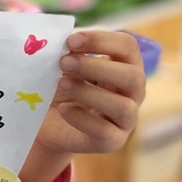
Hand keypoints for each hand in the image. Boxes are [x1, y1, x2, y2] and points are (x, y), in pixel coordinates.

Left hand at [33, 31, 144, 158]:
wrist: (48, 124)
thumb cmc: (60, 89)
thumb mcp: (63, 68)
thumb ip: (67, 54)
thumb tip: (62, 43)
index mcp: (124, 66)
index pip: (128, 47)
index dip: (102, 40)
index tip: (71, 40)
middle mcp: (132, 92)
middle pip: (133, 76)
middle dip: (96, 66)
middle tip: (63, 62)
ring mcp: (126, 119)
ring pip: (123, 106)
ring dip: (89, 92)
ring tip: (62, 83)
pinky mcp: (112, 141)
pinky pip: (105, 131)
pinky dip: (82, 118)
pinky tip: (64, 109)